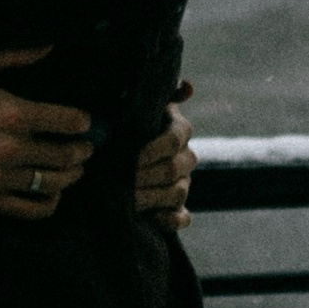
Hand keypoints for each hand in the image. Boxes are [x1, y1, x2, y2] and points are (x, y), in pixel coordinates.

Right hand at [0, 50, 92, 225]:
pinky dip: (47, 205)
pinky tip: (53, 197)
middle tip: (86, 147)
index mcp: (12, 112)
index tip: (86, 123)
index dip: (82, 122)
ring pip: (51, 183)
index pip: (65, 121)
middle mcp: (10, 148)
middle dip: (81, 151)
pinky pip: (27, 210)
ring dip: (70, 177)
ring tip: (75, 170)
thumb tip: (48, 46)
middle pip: (64, 155)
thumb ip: (12, 54)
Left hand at [134, 81, 196, 229]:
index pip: (175, 139)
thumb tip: (189, 87)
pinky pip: (183, 218)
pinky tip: (152, 218)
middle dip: (145, 175)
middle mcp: (186, 157)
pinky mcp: (178, 208)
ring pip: (177, 193)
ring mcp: (184, 184)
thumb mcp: (139, 106)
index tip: (131, 155)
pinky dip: (169, 220)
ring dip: (151, 197)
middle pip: (173, 169)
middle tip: (119, 179)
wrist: (120, 156)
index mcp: (179, 130)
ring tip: (125, 198)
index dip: (153, 149)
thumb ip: (162, 93)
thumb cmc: (129, 123)